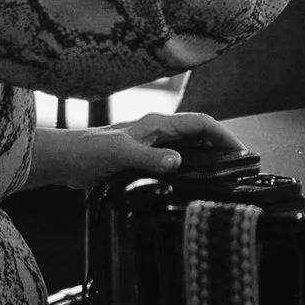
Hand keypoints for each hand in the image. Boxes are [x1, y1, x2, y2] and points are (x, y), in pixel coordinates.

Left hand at [48, 111, 244, 187]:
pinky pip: (175, 160)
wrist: (65, 160)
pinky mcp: (144, 159)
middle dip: (221, 144)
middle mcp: (158, 131)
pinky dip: (190, 167)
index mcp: (157, 123)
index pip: (201, 123)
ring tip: (223, 172)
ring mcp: (151, 145)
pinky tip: (192, 181)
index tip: (240, 151)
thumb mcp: (121, 154)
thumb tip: (178, 162)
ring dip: (207, 155)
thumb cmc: (88, 151)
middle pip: (199, 133)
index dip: (223, 134)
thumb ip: (150, 157)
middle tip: (238, 164)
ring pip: (188, 146)